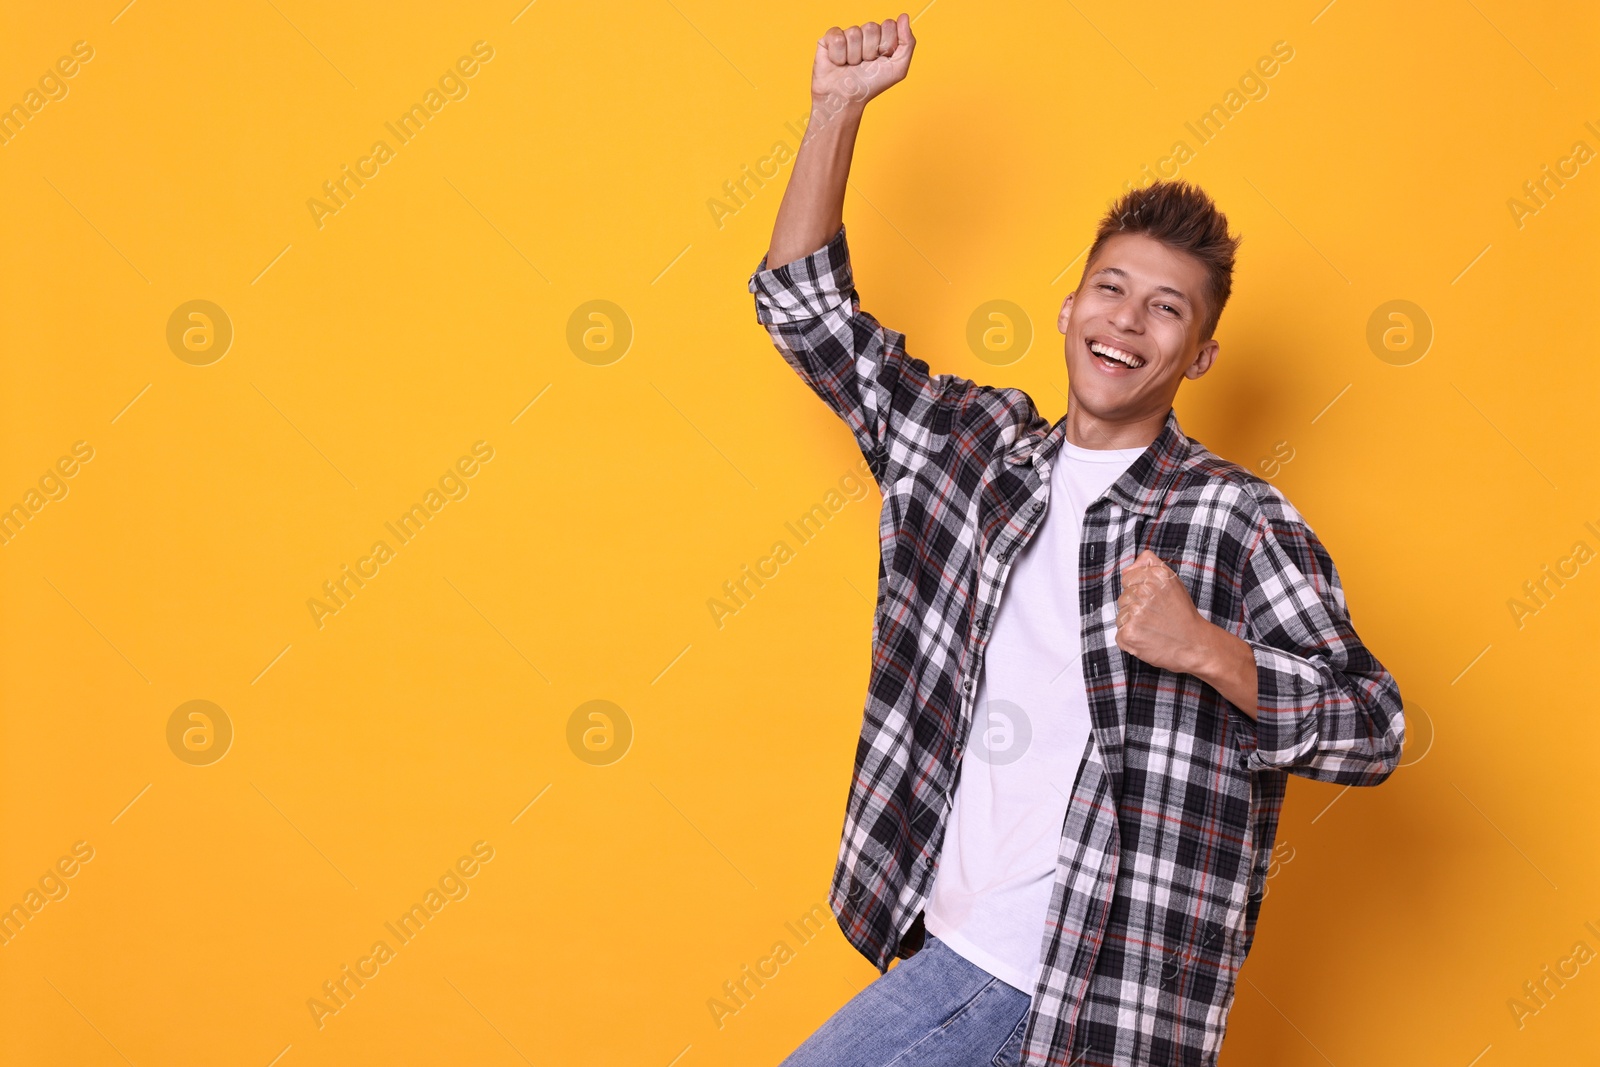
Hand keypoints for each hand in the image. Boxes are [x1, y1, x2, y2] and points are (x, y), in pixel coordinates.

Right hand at [812, 14, 915, 110]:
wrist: (845, 99)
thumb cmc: (869, 86)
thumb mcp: (898, 69)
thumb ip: (907, 42)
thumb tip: (904, 17)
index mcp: (882, 38)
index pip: (889, 25)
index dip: (886, 45)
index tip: (881, 59)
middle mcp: (865, 35)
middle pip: (871, 27)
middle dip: (869, 51)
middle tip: (865, 64)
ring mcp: (847, 35)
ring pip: (854, 33)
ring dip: (854, 56)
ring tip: (851, 66)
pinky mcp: (829, 39)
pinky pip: (837, 37)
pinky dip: (839, 55)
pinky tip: (839, 63)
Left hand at [1115, 550, 1210, 673]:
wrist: (1194, 645)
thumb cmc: (1182, 614)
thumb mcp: (1172, 581)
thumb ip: (1149, 565)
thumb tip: (1126, 568)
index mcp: (1154, 576)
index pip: (1127, 579)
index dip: (1138, 590)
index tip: (1153, 600)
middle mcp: (1143, 592)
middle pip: (1123, 598)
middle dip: (1135, 607)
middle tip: (1156, 616)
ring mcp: (1134, 614)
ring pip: (1120, 616)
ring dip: (1133, 624)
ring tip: (1153, 628)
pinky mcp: (1128, 634)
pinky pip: (1120, 634)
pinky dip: (1131, 639)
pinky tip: (1147, 639)